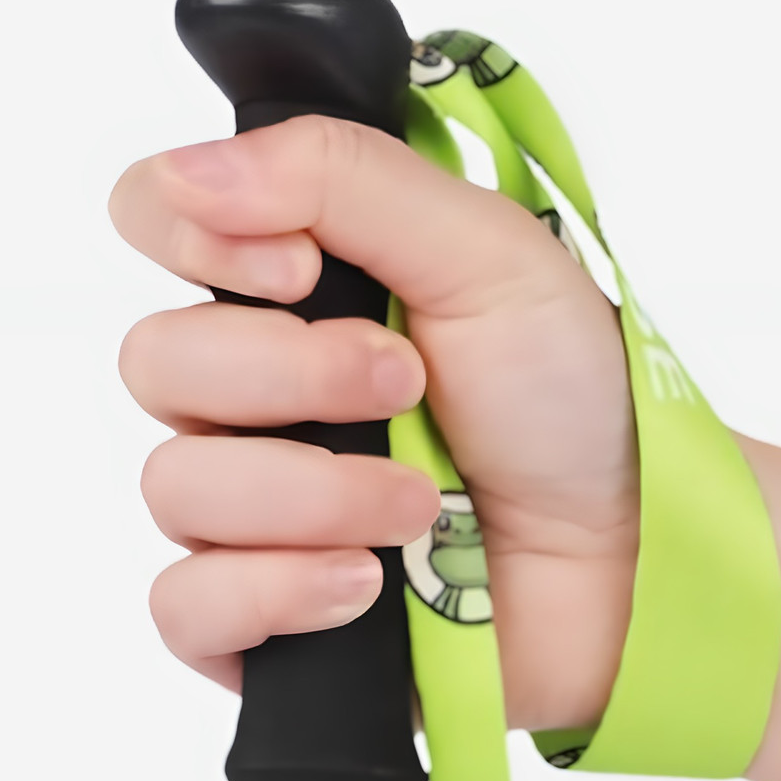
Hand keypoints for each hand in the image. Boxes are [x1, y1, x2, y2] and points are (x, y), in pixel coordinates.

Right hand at [109, 114, 638, 732]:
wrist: (628, 551)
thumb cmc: (565, 395)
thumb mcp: (485, 251)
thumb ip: (341, 180)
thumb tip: (187, 170)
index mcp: (287, 284)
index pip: (152, 219)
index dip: (190, 237)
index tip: (300, 269)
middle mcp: (246, 388)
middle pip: (154, 362)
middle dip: (289, 374)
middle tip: (406, 384)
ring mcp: (242, 503)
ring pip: (173, 486)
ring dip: (310, 492)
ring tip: (418, 505)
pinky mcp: (252, 610)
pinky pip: (185, 603)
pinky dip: (276, 591)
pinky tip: (365, 583)